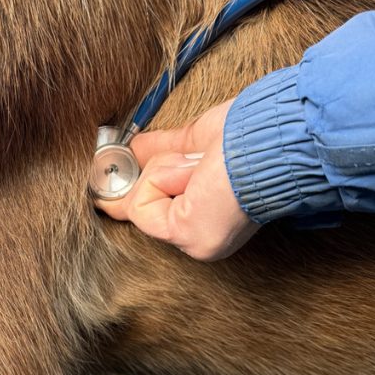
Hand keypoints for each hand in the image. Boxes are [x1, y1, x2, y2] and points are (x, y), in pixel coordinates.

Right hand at [94, 100, 259, 260]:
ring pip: (141, 199)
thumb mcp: (191, 143)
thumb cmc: (247, 134)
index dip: (134, 188)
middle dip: (155, 173)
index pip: (155, 211)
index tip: (104, 185)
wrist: (269, 137)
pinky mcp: (186, 235)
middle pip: (141, 203)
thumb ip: (159, 152)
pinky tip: (196, 174)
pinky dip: (163, 177)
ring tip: (204, 166)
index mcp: (211, 218)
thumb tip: (128, 150)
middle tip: (192, 163)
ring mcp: (194, 241)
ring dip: (168, 169)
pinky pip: (142, 202)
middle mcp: (204, 238)